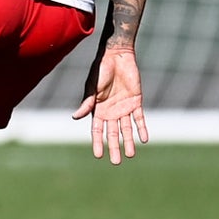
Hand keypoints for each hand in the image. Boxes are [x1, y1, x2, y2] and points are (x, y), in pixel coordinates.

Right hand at [73, 44, 147, 163]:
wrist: (117, 56)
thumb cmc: (100, 69)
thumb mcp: (91, 87)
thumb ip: (86, 103)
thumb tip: (75, 118)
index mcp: (98, 109)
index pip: (97, 130)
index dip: (97, 142)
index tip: (99, 155)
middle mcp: (111, 111)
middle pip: (112, 133)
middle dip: (114, 147)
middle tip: (115, 162)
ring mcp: (124, 108)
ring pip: (127, 129)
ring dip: (128, 142)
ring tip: (130, 155)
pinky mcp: (136, 102)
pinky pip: (139, 119)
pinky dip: (141, 128)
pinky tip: (143, 139)